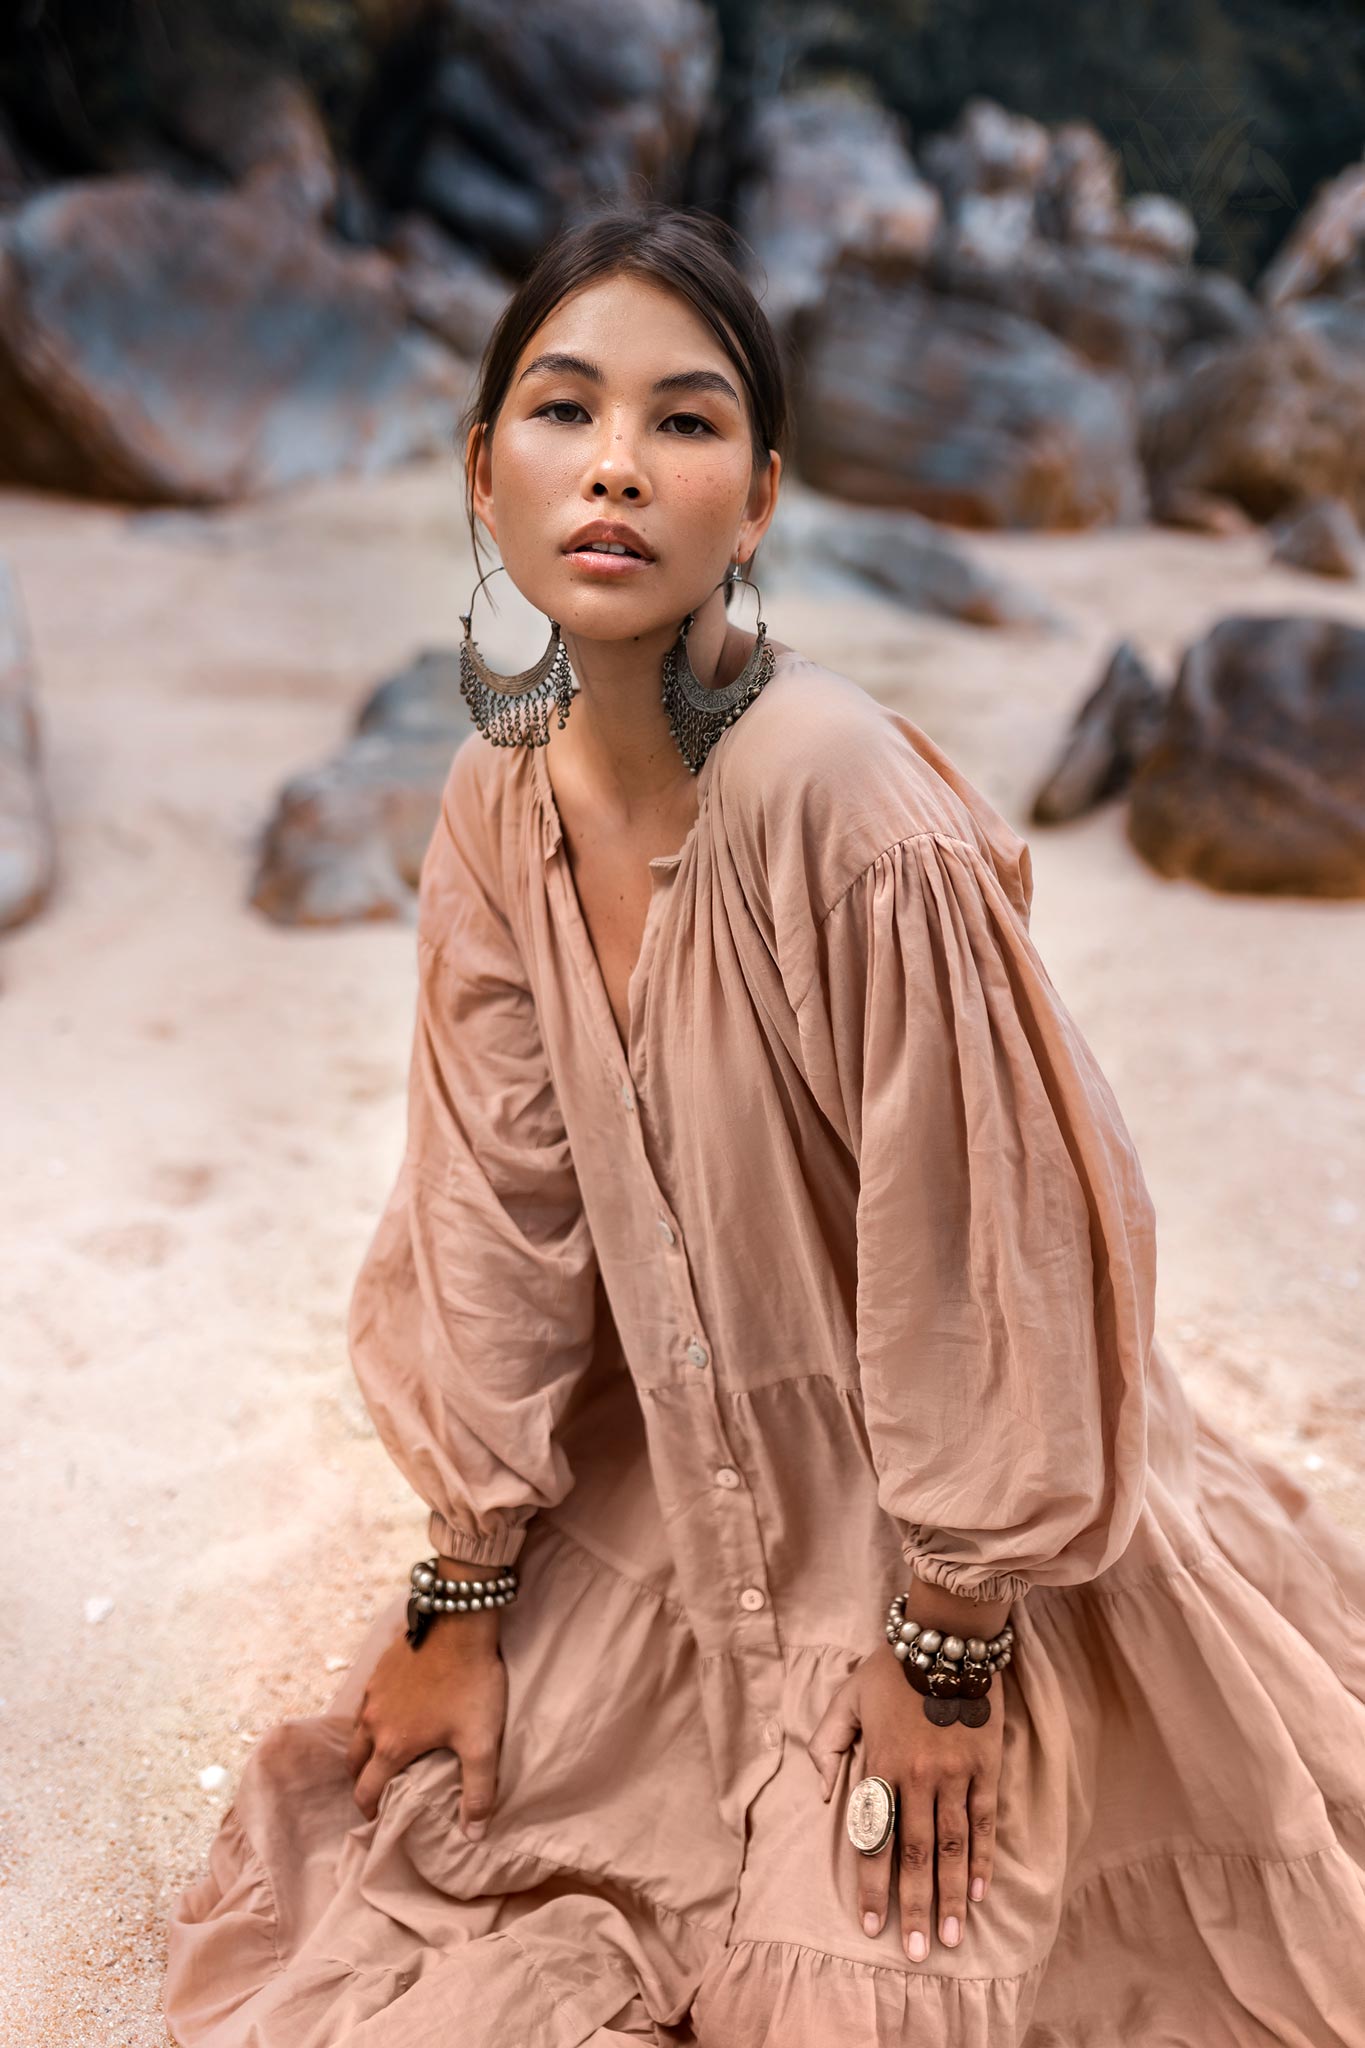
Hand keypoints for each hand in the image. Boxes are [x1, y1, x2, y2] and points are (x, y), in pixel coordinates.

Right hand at [344, 1614, 506, 1836]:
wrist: (459, 1623)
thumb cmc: (471, 1684)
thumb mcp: (481, 1742)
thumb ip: (478, 1791)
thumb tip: (474, 1835)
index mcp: (392, 1746)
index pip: (366, 1790)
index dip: (368, 1811)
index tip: (376, 1820)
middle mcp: (373, 1721)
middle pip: (353, 1761)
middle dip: (360, 1779)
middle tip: (376, 1789)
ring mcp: (373, 1692)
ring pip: (356, 1729)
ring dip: (363, 1746)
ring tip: (381, 1752)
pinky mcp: (379, 1668)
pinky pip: (366, 1701)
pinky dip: (370, 1716)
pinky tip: (391, 1710)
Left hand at [808, 1644, 1003, 1960]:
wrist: (945, 1637)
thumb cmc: (891, 1669)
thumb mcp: (846, 1697)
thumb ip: (826, 1744)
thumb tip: (824, 1795)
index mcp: (879, 1764)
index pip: (873, 1838)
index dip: (871, 1886)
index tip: (870, 1926)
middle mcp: (915, 1777)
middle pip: (914, 1854)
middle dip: (912, 1907)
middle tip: (913, 1953)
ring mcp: (953, 1774)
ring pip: (951, 1847)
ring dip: (948, 1895)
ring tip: (948, 1938)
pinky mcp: (985, 1767)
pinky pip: (984, 1822)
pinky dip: (982, 1859)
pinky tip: (978, 1893)